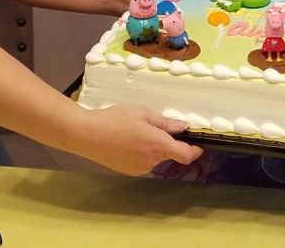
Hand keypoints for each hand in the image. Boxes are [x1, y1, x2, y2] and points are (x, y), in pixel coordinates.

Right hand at [82, 105, 202, 175]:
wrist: (86, 135)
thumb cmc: (115, 119)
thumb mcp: (143, 113)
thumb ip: (166, 122)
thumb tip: (184, 127)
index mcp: (158, 145)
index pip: (186, 155)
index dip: (195, 150)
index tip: (198, 143)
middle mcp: (152, 161)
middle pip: (169, 154)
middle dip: (167, 142)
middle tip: (152, 125)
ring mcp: (139, 169)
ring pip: (155, 157)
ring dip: (153, 147)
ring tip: (135, 132)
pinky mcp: (128, 171)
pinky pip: (143, 162)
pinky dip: (142, 153)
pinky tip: (127, 141)